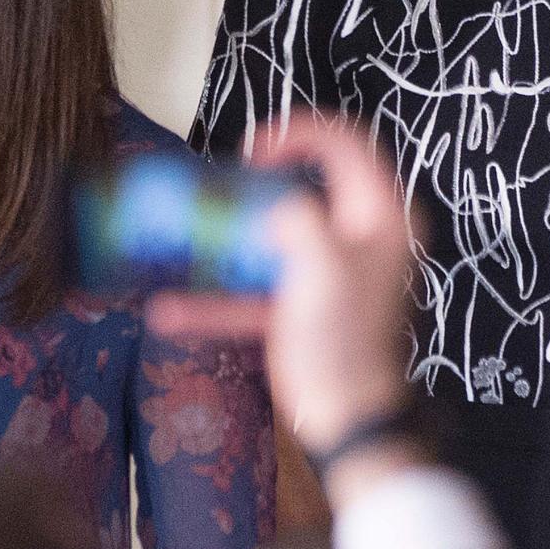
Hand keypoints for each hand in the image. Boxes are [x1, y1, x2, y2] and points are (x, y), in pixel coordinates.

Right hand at [148, 115, 418, 454]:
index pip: (346, 144)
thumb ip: (300, 220)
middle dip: (254, 186)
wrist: (343, 415)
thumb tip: (274, 209)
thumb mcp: (322, 267)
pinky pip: (255, 289)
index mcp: (378, 217)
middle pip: (305, 186)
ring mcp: (328, 273)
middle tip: (222, 187)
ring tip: (187, 234)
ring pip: (272, 236)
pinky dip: (217, 297)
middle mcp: (358, 238)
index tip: (254, 150)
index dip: (299, 133)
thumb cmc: (343, 341)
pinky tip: (171, 309)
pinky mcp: (302, 306)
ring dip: (227, 238)